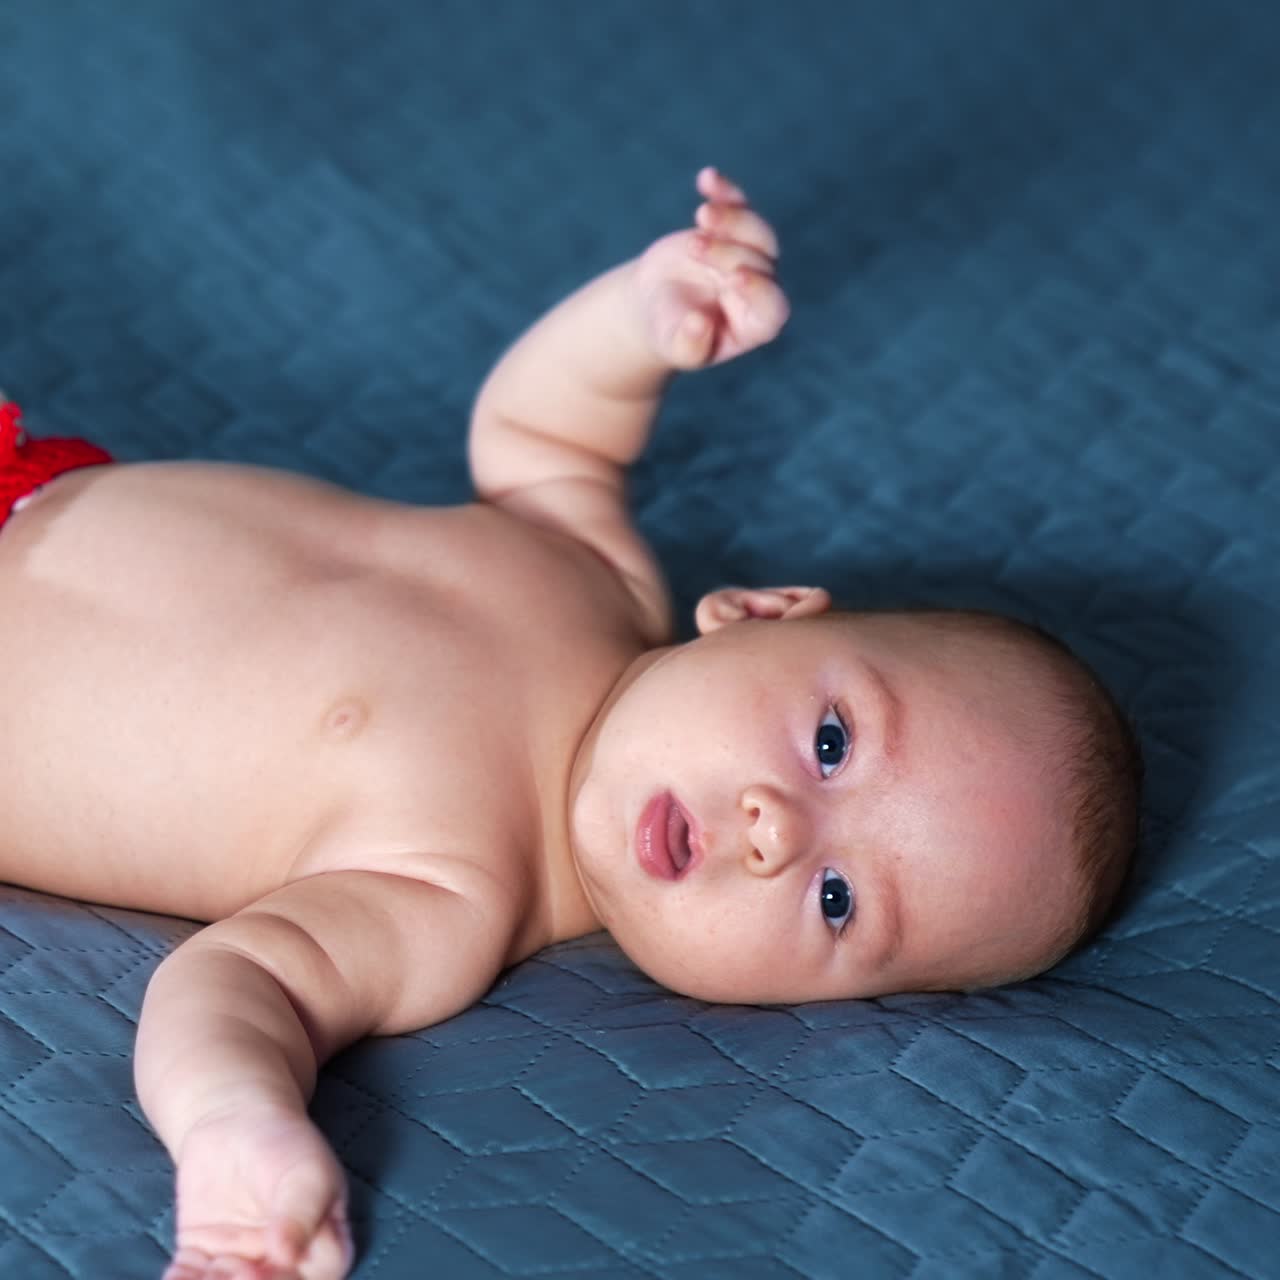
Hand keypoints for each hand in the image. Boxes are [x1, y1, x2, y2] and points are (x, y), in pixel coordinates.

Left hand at [163, 1103, 352, 1279]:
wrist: (235, 1121)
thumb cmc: (285, 1144)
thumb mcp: (305, 1172)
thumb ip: (302, 1214)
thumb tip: (288, 1256)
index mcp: (322, 1247)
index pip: (316, 1277)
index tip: (255, 1268)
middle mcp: (283, 1265)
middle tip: (226, 1267)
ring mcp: (241, 1266)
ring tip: (200, 1271)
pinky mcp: (204, 1260)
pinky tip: (177, 1275)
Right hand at [630, 167, 789, 370]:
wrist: (655, 305)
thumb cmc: (669, 332)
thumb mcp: (675, 345)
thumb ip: (690, 343)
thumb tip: (700, 324)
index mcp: (756, 324)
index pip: (773, 307)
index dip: (761, 290)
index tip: (735, 277)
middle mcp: (762, 289)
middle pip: (762, 264)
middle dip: (727, 252)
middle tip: (693, 246)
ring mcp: (752, 257)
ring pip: (758, 231)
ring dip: (733, 218)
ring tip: (701, 215)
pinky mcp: (734, 231)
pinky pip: (739, 205)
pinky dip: (725, 191)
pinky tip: (707, 178)